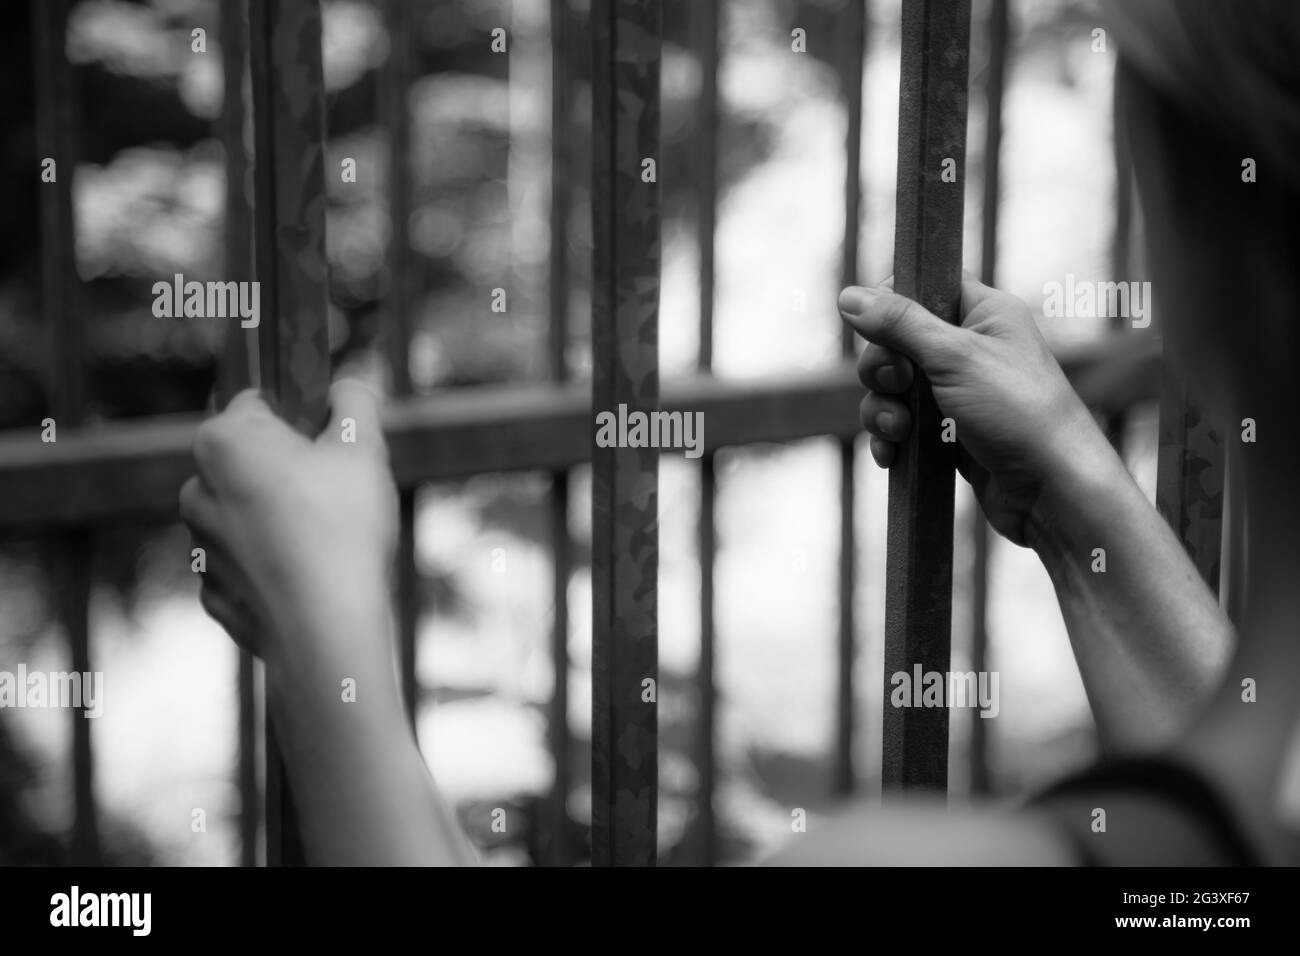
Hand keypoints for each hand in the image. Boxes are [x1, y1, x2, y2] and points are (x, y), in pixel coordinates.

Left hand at [179, 381, 397, 665]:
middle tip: (338, 493)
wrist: (327, 629)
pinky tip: (311, 578)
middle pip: (248, 461)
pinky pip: (247, 564)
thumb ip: (354, 402)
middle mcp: (196, 488)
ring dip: (279, 519)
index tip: (331, 443)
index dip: (301, 419)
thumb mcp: (365, 448)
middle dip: (287, 470)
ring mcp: (199, 545)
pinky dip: (274, 567)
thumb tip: (346, 387)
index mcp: (224, 440)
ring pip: (246, 514)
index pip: (259, 403)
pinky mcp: (212, 593)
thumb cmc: (344, 529)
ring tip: (330, 541)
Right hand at [839, 275, 1114, 546]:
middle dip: (882, 369)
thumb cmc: (1018, 413)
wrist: (1052, 491)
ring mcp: (958, 393)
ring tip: (899, 432)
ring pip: (893, 388)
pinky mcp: (949, 433)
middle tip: (898, 385)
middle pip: (896, 341)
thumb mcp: (954, 357)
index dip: (893, 307)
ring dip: (884, 409)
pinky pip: (902, 425)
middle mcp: (970, 348)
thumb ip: (899, 324)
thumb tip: (848, 296)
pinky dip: (891, 437)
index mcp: (984, 313)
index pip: (923, 287)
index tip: (885, 333)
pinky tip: (893, 455)